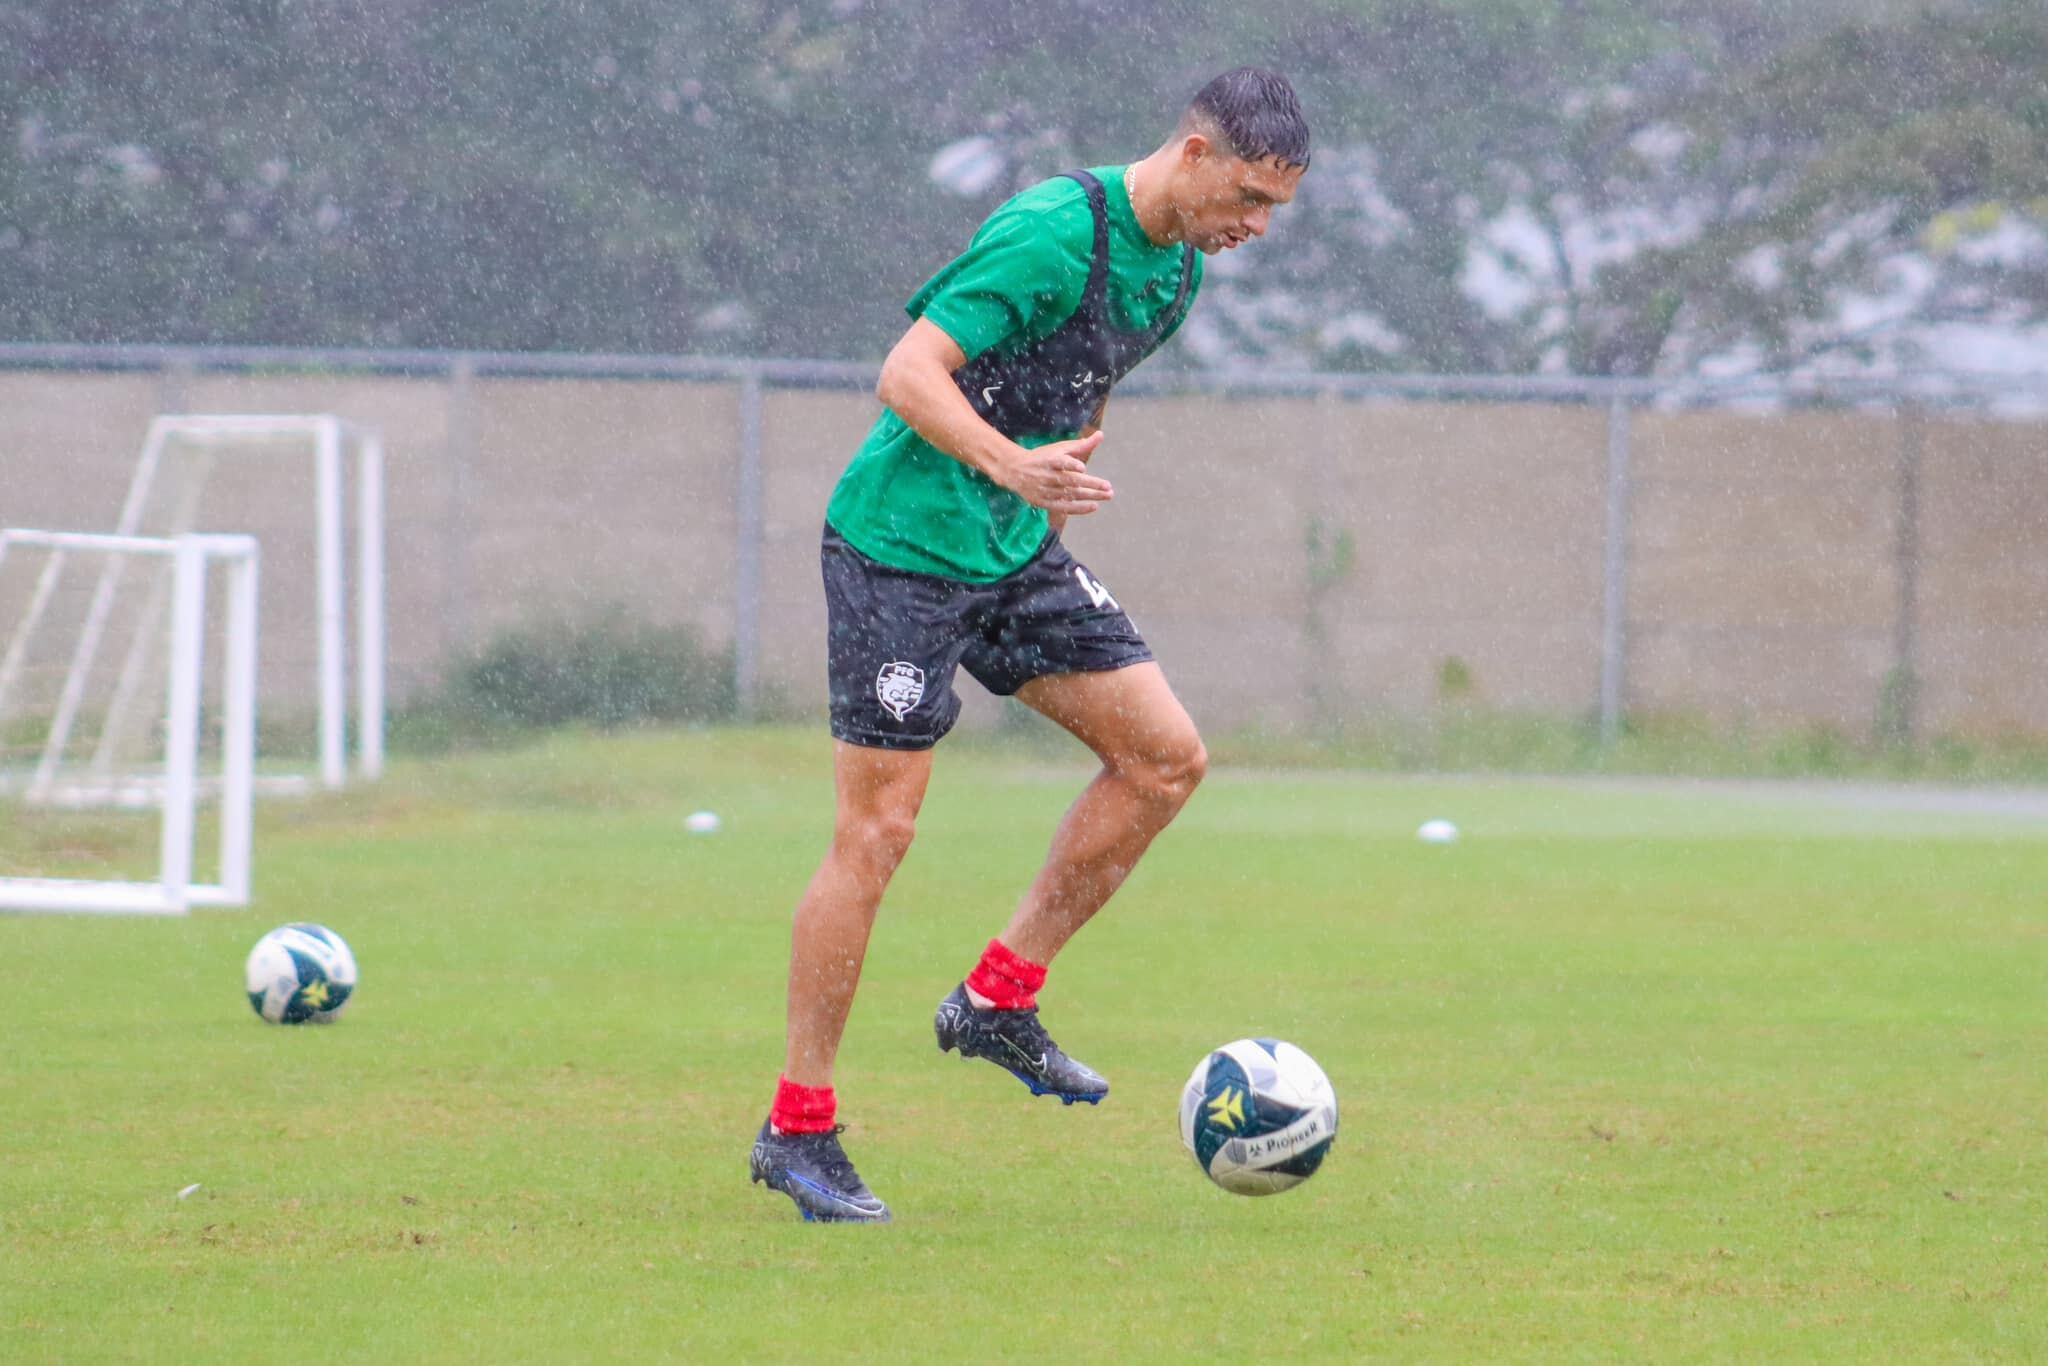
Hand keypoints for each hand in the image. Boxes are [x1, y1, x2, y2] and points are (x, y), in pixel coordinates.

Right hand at [995, 431, 1112, 515]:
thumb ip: (1080, 445)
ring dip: (1089, 496)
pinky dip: (1079, 508)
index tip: (1082, 467)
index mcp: (1049, 460)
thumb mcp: (1059, 449)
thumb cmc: (1043, 457)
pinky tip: (1094, 506)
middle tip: (1108, 487)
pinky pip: (1063, 507)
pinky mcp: (1043, 502)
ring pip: (1069, 495)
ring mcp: (1044, 491)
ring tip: (1107, 495)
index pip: (1060, 463)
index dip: (1070, 465)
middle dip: (1090, 484)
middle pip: (1070, 481)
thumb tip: (1101, 435)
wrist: (1015, 471)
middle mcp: (1046, 476)